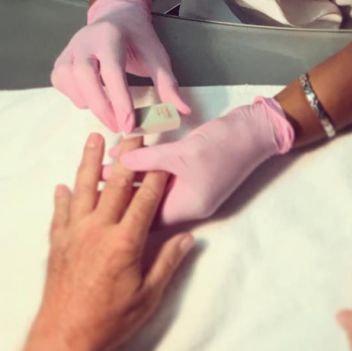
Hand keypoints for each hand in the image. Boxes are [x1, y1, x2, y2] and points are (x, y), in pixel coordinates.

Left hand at [33, 134, 193, 350]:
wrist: (66, 337)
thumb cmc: (112, 319)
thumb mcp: (149, 295)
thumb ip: (168, 262)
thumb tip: (188, 237)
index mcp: (125, 241)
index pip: (145, 200)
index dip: (155, 175)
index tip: (163, 154)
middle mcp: (98, 230)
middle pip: (114, 185)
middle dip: (127, 157)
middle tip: (133, 133)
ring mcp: (74, 234)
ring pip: (83, 189)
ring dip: (89, 161)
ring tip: (94, 138)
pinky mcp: (57, 244)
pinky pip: (60, 213)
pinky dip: (63, 197)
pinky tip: (63, 185)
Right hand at [51, 0, 190, 133]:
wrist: (118, 16)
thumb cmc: (138, 38)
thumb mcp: (158, 57)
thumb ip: (168, 84)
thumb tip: (182, 112)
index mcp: (111, 36)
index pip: (112, 71)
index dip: (119, 100)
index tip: (129, 125)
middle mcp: (86, 40)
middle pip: (83, 75)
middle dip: (100, 105)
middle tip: (118, 127)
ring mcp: (70, 48)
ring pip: (66, 78)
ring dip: (86, 101)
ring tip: (107, 113)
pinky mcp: (62, 58)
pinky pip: (59, 81)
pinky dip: (73, 95)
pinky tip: (91, 100)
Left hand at [104, 97, 294, 225]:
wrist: (259, 131)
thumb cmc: (225, 144)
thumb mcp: (183, 152)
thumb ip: (150, 159)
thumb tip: (118, 162)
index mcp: (188, 206)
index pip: (146, 219)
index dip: (120, 209)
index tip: (95, 197)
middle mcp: (188, 204)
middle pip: (146, 206)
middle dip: (121, 193)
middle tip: (93, 180)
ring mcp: (192, 191)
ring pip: (153, 191)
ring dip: (131, 179)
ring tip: (101, 167)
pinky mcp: (194, 176)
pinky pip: (163, 179)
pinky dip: (145, 170)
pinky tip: (125, 157)